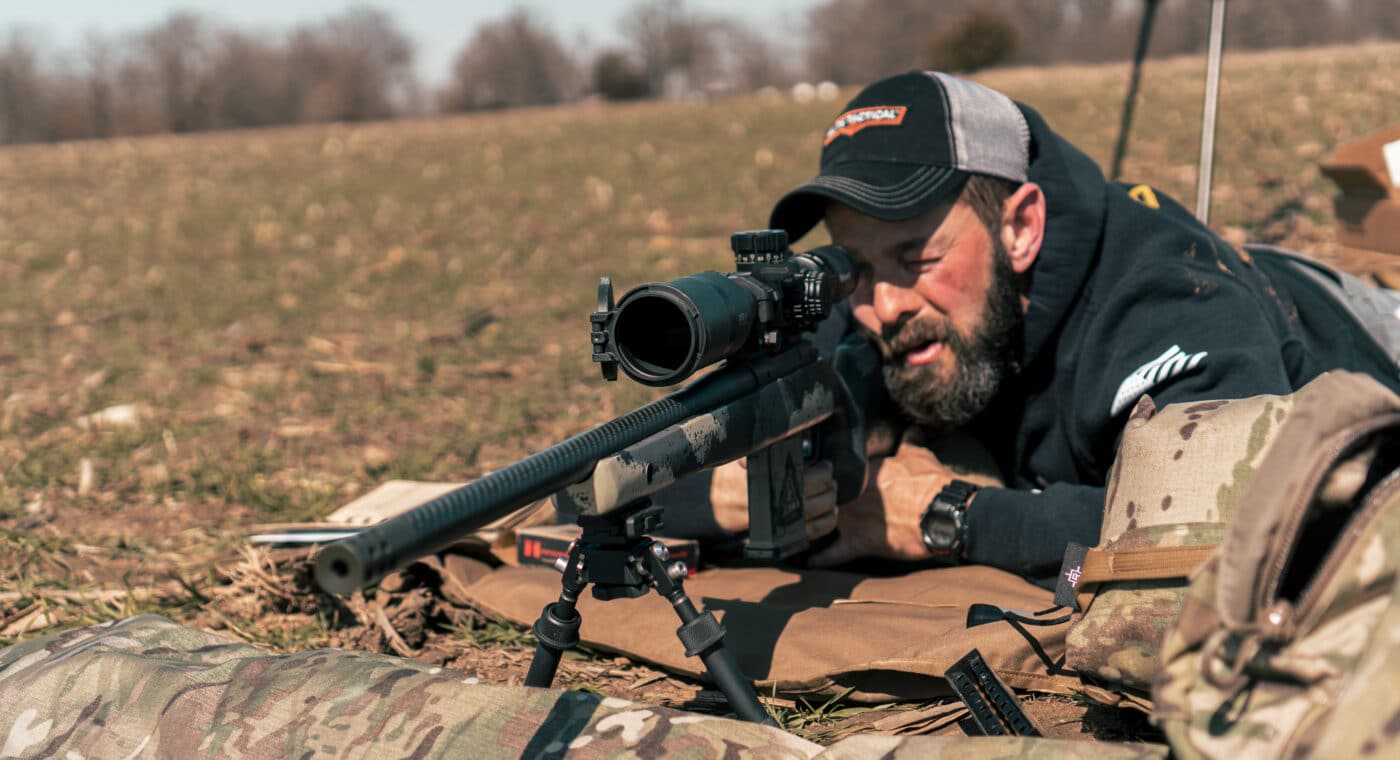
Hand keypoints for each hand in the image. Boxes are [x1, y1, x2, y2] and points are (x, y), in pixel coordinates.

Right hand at [709, 458, 838, 541]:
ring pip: (813, 518)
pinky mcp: (779, 537)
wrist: (714, 505)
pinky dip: (825, 524)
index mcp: (758, 483)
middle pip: (811, 500)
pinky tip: (830, 511)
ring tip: (831, 490)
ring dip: (829, 503)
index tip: (824, 465)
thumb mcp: (739, 458)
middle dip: (827, 486)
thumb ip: (760, 448)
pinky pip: (809, 535)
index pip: (801, 480)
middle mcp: (766, 507)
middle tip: (828, 474)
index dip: (820, 473)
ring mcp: (773, 525)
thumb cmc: (730, 476)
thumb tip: (782, 434)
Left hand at [807, 440, 953, 567]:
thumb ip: (909, 443)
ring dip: (812, 524)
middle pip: (821, 496)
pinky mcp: (859, 543)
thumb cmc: (930, 484)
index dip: (830, 476)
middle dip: (816, 498)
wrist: (941, 513)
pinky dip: (821, 559)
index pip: (835, 471)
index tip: (827, 478)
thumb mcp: (918, 456)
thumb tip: (913, 431)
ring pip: (819, 522)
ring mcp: (852, 520)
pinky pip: (833, 553)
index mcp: (861, 472)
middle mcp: (850, 495)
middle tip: (812, 502)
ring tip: (803, 528)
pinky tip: (809, 561)